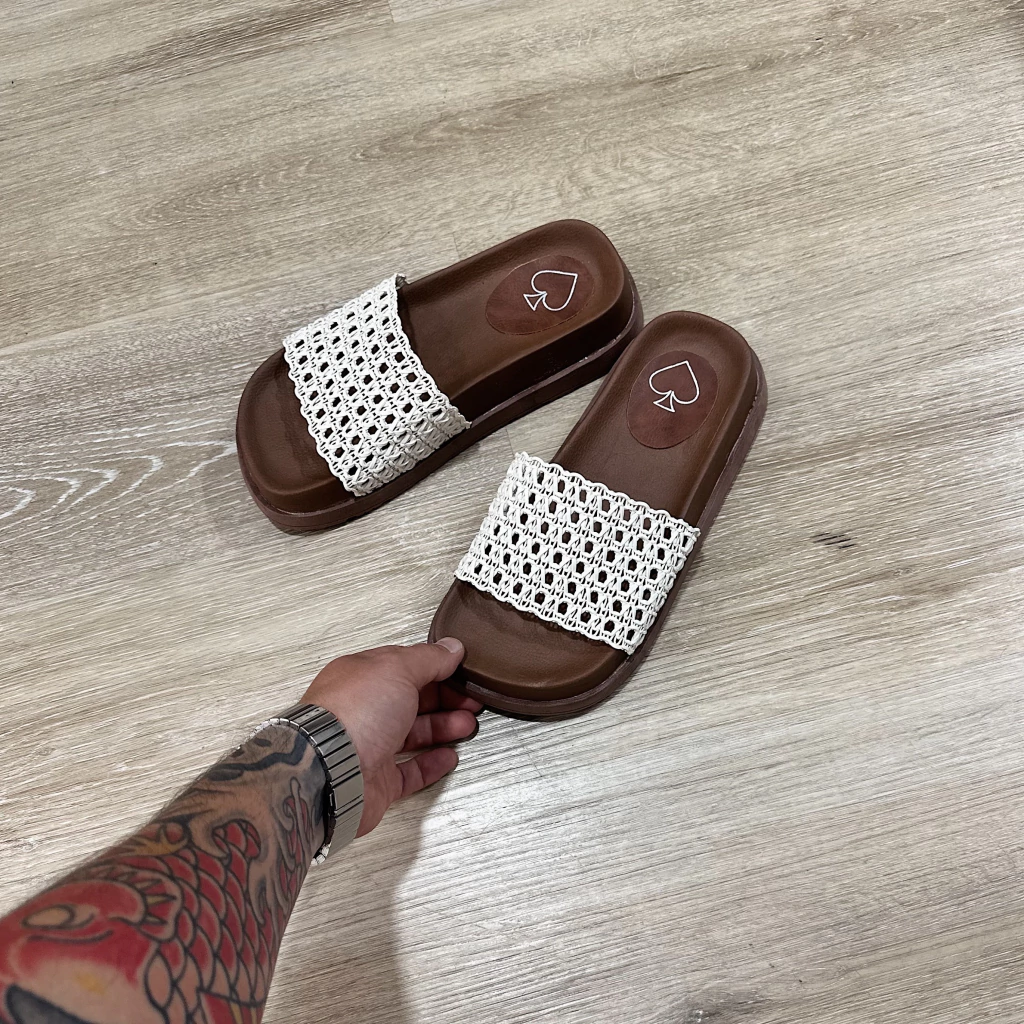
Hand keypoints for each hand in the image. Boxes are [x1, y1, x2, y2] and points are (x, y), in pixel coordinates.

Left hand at [301, 638, 480, 835]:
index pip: (404, 667)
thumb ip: (428, 658)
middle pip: (411, 700)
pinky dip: (431, 764)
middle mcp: (363, 710)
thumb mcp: (397, 668)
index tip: (462, 670)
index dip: (436, 667)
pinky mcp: (376, 781)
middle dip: (445, 699)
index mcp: (362, 677)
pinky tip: (448, 757)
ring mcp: (369, 746)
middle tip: (471, 700)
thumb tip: (450, 647)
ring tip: (467, 725)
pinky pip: (408, 772)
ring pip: (412, 734)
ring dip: (443, 728)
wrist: (330, 772)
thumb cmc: (353, 715)